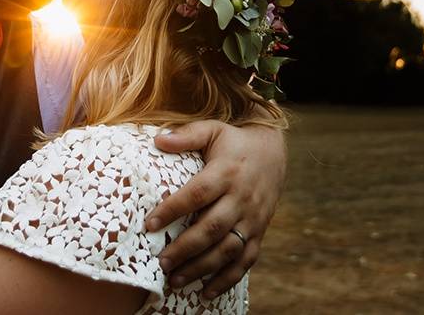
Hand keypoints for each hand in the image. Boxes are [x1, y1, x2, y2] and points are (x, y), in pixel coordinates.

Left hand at [145, 119, 286, 298]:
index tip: (150, 224)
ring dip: (202, 268)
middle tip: (161, 262)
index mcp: (227, 172)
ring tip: (175, 280)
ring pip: (229, 249)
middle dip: (186, 248)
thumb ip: (187, 135)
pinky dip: (227, 280)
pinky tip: (206, 293)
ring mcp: (252, 218)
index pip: (198, 194)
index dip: (174, 209)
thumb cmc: (234, 142)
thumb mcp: (213, 129)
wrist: (274, 153)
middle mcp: (241, 197)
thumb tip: (158, 140)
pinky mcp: (259, 232)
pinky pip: (245, 260)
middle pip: (213, 227)